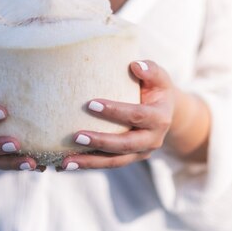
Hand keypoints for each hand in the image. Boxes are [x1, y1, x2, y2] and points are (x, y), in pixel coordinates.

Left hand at [59, 60, 174, 170]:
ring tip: (66, 161)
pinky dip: (89, 165)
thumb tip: (135, 66)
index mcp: (160, 118)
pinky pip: (109, 164)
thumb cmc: (155, 88)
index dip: (115, 111)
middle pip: (126, 144)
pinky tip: (68, 164)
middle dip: (101, 141)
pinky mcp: (130, 159)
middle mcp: (153, 139)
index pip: (137, 116)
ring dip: (90, 162)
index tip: (90, 104)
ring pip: (115, 161)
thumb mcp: (159, 77)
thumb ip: (150, 69)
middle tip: (76, 136)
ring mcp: (141, 152)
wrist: (166, 112)